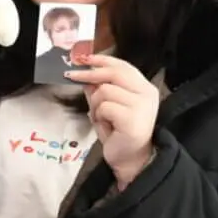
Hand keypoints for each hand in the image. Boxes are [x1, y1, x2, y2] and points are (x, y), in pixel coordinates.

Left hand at [67, 55, 158, 187]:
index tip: (83, 58)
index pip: (123, 66)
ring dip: (96, 105)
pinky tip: (106, 126)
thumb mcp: (107, 107)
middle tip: (70, 76)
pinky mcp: (132, 117)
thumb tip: (85, 74)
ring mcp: (141, 105)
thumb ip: (100, 90)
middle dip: (89, 74)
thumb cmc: (119, 133)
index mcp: (144, 88)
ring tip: (102, 118)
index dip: (102, 60)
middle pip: (113, 74)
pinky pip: (104, 107)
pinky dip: (99, 116)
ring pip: (104, 91)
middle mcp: (146, 93)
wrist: (130, 159)